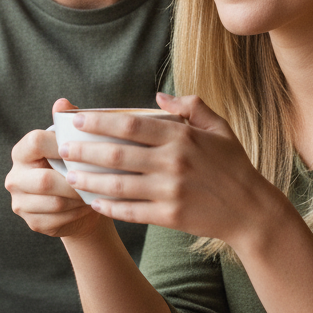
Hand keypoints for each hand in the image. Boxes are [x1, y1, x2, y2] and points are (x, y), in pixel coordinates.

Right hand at [6, 98, 105, 239]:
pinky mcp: (33, 223)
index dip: (60, 144)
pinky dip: (78, 213)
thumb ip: (66, 122)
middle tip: (98, 178)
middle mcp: (15, 177)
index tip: (83, 148)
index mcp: (22, 152)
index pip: (35, 142)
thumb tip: (62, 102)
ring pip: (54, 203)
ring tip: (97, 191)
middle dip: (74, 180)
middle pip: (44, 180)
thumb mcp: (72, 142)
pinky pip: (58, 220)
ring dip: (79, 198)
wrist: (78, 202)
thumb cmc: (74, 164)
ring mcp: (21, 203)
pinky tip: (89, 205)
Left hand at [61, 94, 281, 248]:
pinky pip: (131, 211)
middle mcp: (172, 163)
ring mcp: (170, 192)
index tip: (78, 120)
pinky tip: (93, 202)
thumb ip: (190, 106)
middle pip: (117, 155)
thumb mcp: (218, 127)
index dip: (100, 122)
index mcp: (181, 137)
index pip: (131, 126)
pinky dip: (108, 207)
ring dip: (89, 181)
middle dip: (85, 151)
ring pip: (118, 186)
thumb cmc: (233, 164)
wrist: (250, 210)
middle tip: (63, 148)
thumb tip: (159, 96)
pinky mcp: (169, 216)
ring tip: (70, 176)